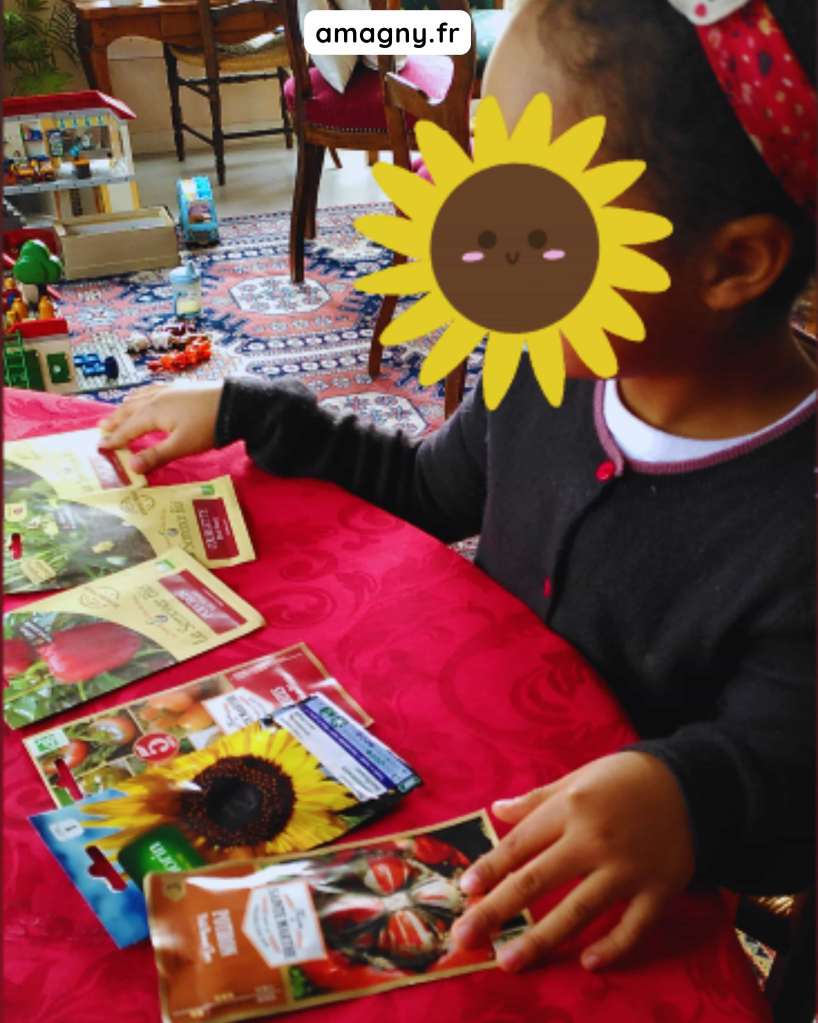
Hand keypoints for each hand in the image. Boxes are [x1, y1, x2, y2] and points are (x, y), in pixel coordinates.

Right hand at [97, 382, 223, 473]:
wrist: (235, 403)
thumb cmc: (208, 426)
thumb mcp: (181, 446)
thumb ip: (156, 456)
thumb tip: (130, 467)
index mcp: (153, 412)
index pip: (128, 428)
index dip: (114, 439)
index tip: (100, 446)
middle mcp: (156, 398)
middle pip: (129, 410)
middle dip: (115, 420)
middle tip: (101, 429)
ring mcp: (168, 389)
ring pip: (139, 398)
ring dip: (126, 407)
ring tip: (118, 412)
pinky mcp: (180, 387)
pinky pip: (152, 390)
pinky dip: (141, 396)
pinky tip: (146, 396)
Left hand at [452, 751, 694, 971]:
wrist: (689, 784)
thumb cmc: (622, 779)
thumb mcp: (576, 779)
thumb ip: (535, 800)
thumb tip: (495, 810)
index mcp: (570, 807)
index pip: (520, 844)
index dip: (490, 868)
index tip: (465, 891)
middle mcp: (593, 838)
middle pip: (536, 880)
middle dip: (497, 910)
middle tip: (465, 937)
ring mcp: (627, 868)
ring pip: (578, 909)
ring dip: (540, 939)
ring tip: (509, 961)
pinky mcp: (659, 889)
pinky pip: (633, 926)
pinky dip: (612, 947)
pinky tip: (587, 962)